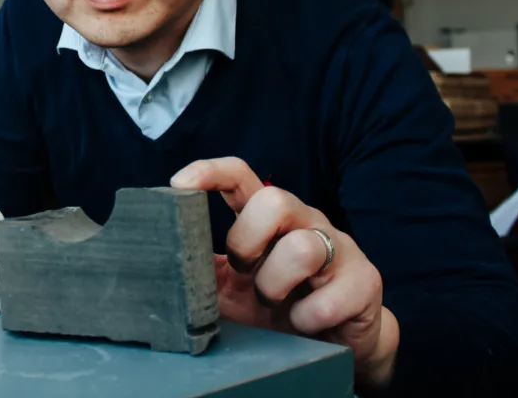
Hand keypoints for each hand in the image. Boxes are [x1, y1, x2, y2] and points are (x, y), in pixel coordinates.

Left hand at [171, 158, 398, 388]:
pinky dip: (308, 318)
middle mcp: (304, 221)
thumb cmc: (279, 307)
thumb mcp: (232, 289)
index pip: (241, 175)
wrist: (337, 345)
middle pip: (274, 199)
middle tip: (245, 272)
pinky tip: (304, 325)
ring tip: (276, 303)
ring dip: (276, 285)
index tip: (178, 184)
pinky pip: (329, 297)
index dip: (210, 172)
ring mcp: (338, 247)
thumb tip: (154, 261)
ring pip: (301, 247)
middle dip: (247, 240)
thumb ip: (201, 270)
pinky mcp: (363, 281)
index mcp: (269, 218)